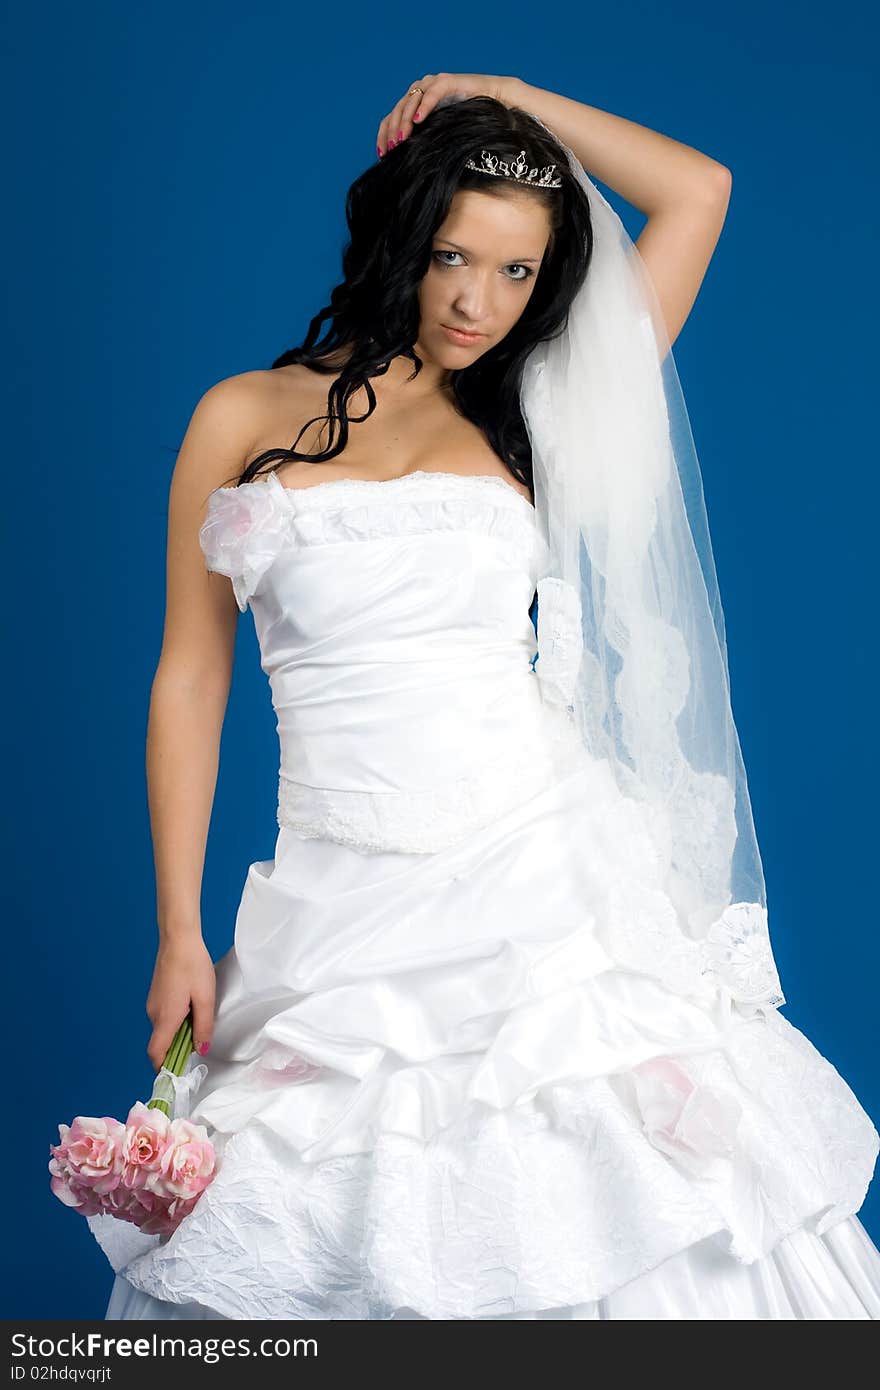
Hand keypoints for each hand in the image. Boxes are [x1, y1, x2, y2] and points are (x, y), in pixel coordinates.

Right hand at [145, 937, 216, 1071]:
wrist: (178, 939)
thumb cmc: (193, 966)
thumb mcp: (205, 998)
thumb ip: (204, 1026)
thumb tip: (201, 1050)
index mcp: (165, 1018)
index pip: (156, 1053)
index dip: (164, 1067)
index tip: (178, 1072)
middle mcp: (154, 1014)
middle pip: (162, 1042)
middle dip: (179, 1047)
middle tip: (201, 1039)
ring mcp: (153, 1004)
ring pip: (165, 1028)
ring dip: (180, 1031)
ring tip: (199, 1015)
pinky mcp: (156, 995)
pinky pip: (164, 1016)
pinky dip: (176, 1019)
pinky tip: (191, 1004)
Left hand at [376, 73, 516, 156]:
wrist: (495, 101)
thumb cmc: (469, 119)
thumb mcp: (441, 132)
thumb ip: (424, 139)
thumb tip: (406, 162)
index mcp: (415, 102)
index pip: (392, 117)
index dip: (384, 134)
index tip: (382, 154)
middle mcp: (421, 89)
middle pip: (398, 109)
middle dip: (392, 130)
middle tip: (392, 148)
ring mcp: (433, 83)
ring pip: (411, 101)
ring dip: (404, 120)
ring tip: (402, 138)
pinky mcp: (447, 81)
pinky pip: (431, 94)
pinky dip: (423, 107)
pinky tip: (418, 121)